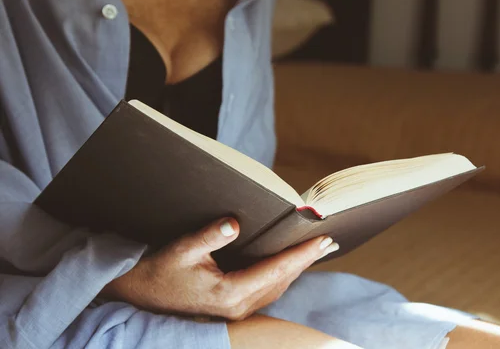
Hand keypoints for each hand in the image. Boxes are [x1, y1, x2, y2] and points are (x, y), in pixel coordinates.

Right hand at [101, 218, 338, 319]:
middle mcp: (238, 306)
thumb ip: (209, 236)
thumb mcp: (181, 249)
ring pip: (277, 287)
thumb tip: (235, 223)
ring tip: (315, 249)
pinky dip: (282, 274)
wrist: (137, 294)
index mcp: (229, 293)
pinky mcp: (232, 306)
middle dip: (306, 260)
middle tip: (329, 241)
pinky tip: (288, 263)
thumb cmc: (158, 271)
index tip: (323, 240)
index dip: (301, 254)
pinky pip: (267, 289)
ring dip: (296, 268)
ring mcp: (236, 309)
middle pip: (282, 280)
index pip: (275, 270)